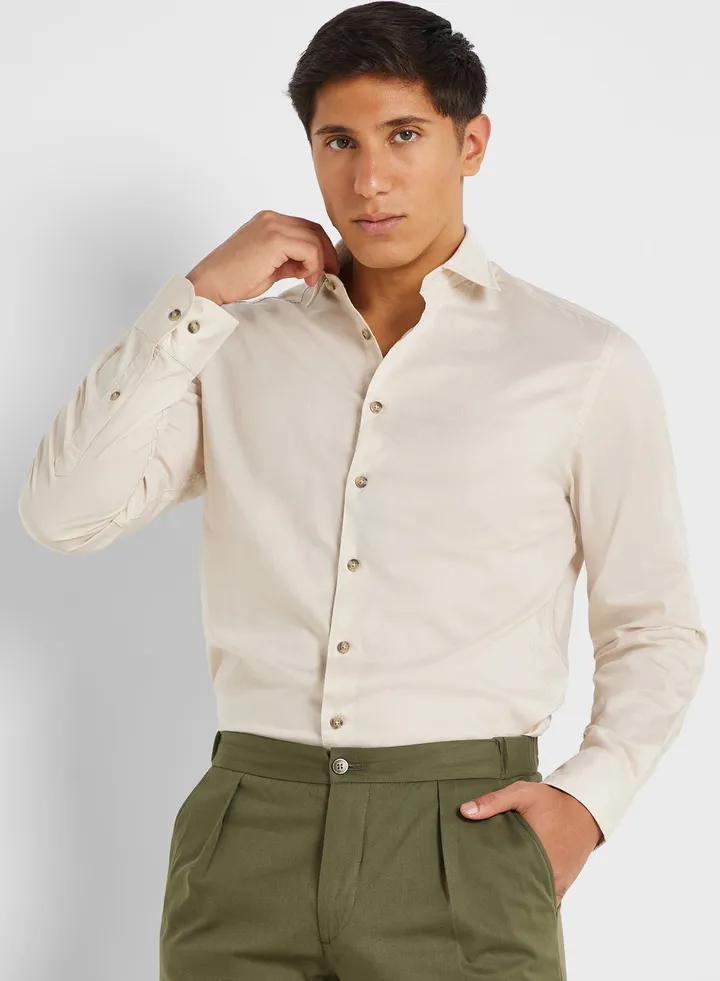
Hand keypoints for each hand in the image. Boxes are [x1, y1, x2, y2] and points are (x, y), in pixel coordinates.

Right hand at [185, 210, 341, 303]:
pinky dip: (314, 265)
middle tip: (328, 274)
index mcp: (268, 221)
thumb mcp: (269, 267)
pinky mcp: (274, 239)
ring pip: (315, 238)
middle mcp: (271, 218)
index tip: (322, 270)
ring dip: (320, 261)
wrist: (211, 284)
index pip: (306, 227)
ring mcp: (272, 226)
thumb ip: (289, 261)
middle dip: (327, 253)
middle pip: (314, 229)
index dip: (320, 249)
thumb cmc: (234, 279)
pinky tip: (305, 278)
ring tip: (311, 279)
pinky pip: (309, 248)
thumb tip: (310, 266)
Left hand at [460, 781, 602, 904]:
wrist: (585, 808)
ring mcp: (556, 881)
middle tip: (479, 892)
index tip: (473, 883)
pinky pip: (547, 900)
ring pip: (533, 899)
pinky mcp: (563, 884)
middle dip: (500, 893)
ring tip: (494, 898)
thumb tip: (464, 811)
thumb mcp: (522, 793)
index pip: (506, 877)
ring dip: (517, 898)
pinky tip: (517, 901)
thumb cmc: (551, 801)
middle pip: (518, 892)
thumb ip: (493, 801)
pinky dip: (534, 900)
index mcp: (534, 852)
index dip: (489, 882)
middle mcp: (547, 873)